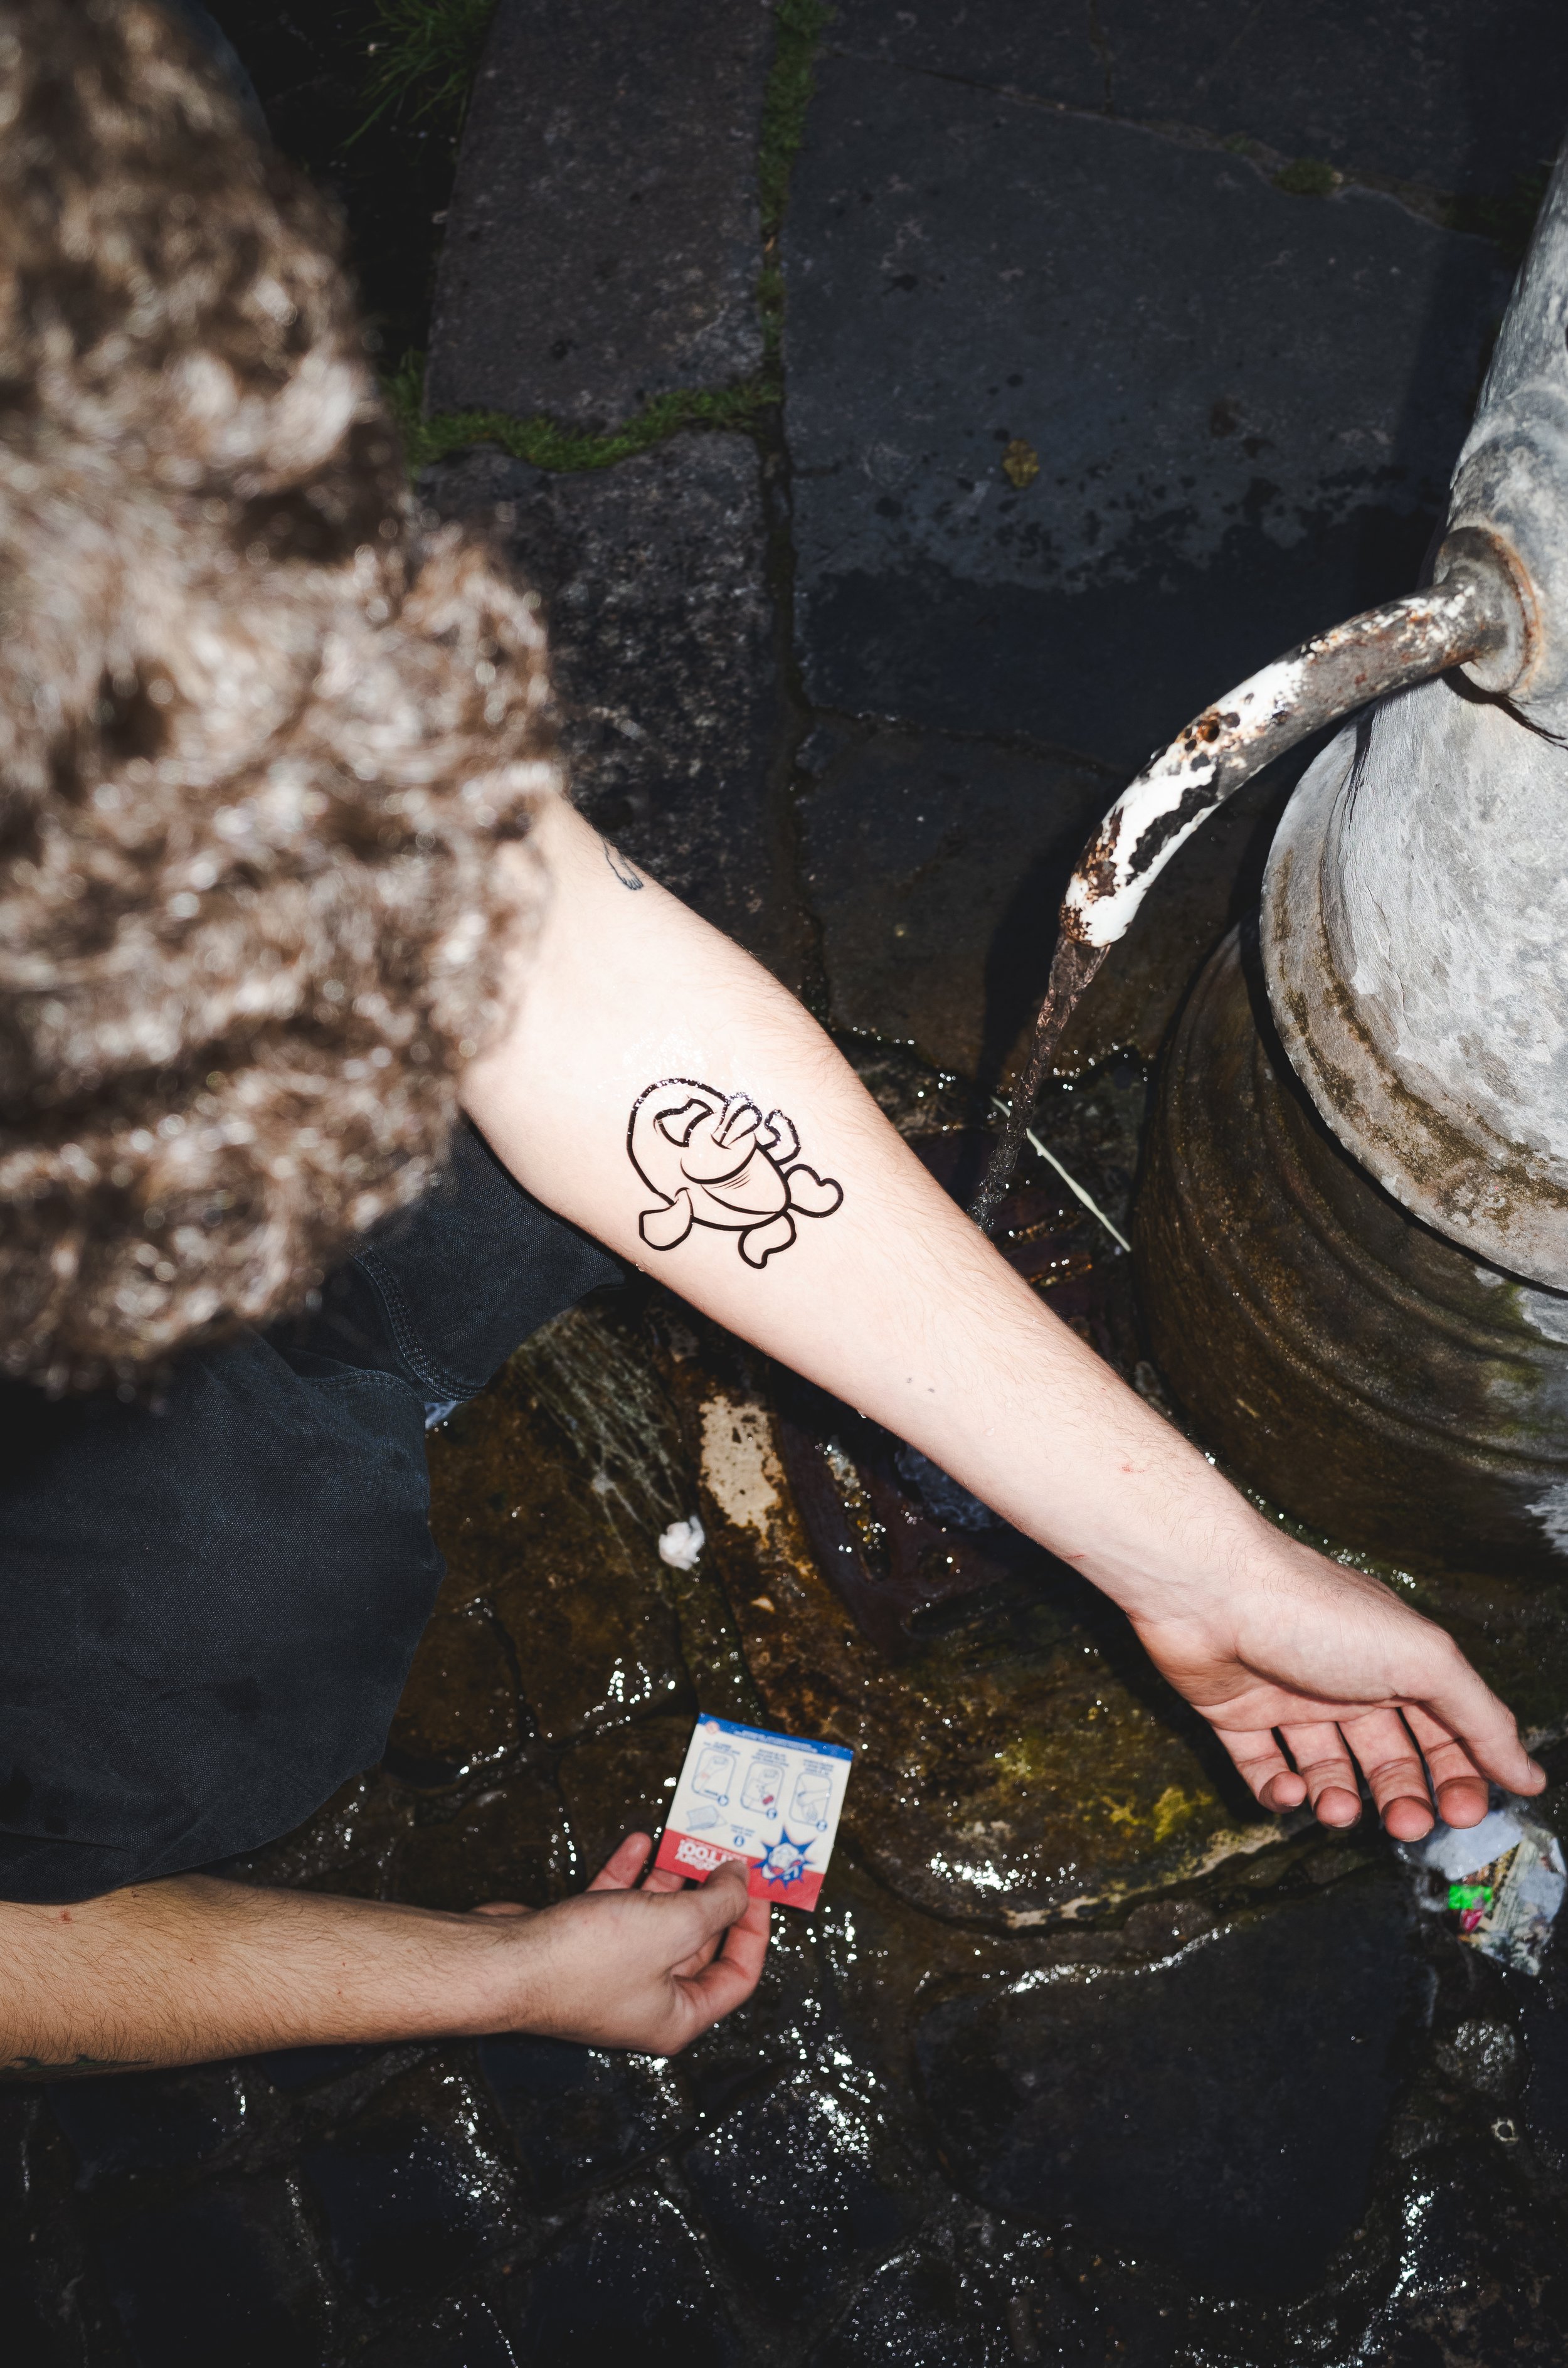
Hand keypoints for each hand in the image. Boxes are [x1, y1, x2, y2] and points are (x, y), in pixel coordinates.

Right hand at [470, 1832, 768, 2052]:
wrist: (504, 1963)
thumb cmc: (582, 1964)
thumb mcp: (674, 1928)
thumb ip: (718, 1904)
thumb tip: (741, 1882)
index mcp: (678, 2016)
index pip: (738, 1975)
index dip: (754, 1928)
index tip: (758, 1887)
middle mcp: (648, 1999)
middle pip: (699, 1944)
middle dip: (713, 1897)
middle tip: (724, 1855)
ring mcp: (613, 1971)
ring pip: (658, 1919)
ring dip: (672, 1879)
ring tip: (687, 1841)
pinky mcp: (582, 1944)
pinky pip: (619, 1905)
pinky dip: (631, 1874)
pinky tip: (639, 1843)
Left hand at [1132, 1534, 1546, 1839]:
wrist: (1210, 1591)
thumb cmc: (1319, 1615)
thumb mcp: (1424, 1661)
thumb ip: (1480, 1718)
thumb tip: (1530, 1775)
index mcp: (1396, 1663)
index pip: (1444, 1730)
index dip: (1461, 1774)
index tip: (1466, 1811)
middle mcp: (1346, 1681)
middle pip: (1388, 1758)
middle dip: (1403, 1797)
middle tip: (1408, 1824)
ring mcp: (1289, 1699)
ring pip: (1327, 1771)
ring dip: (1340, 1801)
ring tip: (1339, 1808)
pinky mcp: (1236, 1715)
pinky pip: (1264, 1770)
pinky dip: (1278, 1793)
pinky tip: (1288, 1791)